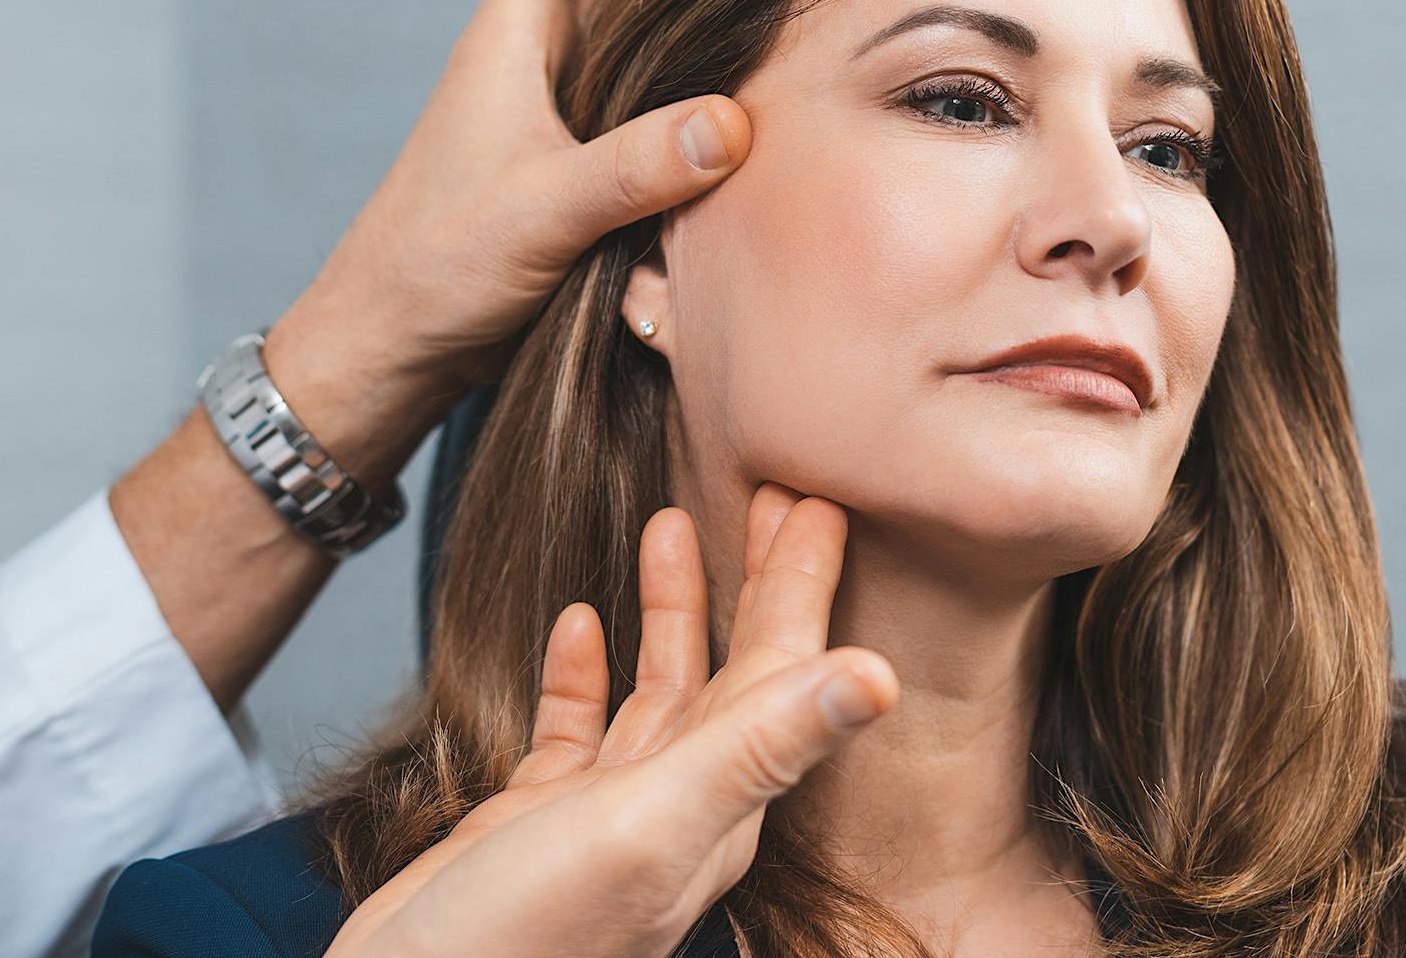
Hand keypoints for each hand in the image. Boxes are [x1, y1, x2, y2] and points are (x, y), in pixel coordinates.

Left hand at [262, 0, 750, 486]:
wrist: (390, 345)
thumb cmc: (436, 269)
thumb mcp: (539, 213)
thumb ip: (631, 168)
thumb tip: (731, 119)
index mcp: (511, 40)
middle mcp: (534, 61)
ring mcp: (553, 113)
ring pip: (635, 22)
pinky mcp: (570, 165)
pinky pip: (643, 95)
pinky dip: (690, 76)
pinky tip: (738, 88)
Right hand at [324, 484, 899, 957]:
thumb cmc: (526, 936)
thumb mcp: (654, 823)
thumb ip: (761, 745)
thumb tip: (880, 678)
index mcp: (724, 800)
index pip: (784, 669)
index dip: (803, 584)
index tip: (824, 502)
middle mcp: (681, 803)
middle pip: (735, 669)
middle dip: (756, 580)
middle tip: (775, 492)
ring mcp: (611, 812)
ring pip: (661, 688)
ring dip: (671, 608)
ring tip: (669, 523)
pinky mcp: (541, 819)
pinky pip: (579, 726)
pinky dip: (585, 669)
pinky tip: (579, 620)